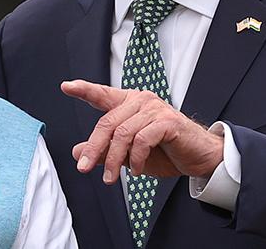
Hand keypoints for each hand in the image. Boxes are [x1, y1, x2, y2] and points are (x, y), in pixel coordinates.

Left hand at [61, 79, 223, 183]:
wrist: (199, 157)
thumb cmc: (165, 151)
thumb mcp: (128, 154)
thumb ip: (104, 150)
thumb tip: (77, 152)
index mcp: (129, 103)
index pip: (102, 94)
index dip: (84, 90)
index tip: (66, 86)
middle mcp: (141, 100)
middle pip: (107, 123)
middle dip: (93, 148)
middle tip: (84, 168)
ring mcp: (155, 109)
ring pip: (122, 134)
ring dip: (114, 160)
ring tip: (111, 178)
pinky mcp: (168, 122)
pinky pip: (142, 140)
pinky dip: (136, 158)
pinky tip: (137, 170)